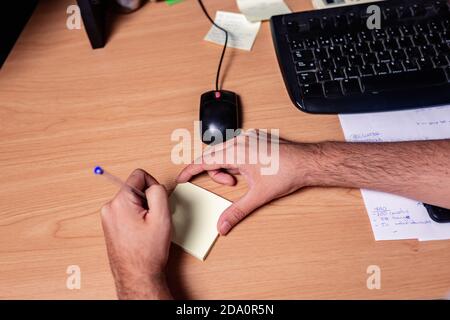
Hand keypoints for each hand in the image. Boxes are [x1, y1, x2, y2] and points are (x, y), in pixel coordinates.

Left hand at [101, 169, 171, 299]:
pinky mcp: (110, 225)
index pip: (139, 175)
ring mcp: (108, 217)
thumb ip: (159, 192)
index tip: (157, 202)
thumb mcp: (161, 216)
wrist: (137, 276)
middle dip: (148, 200)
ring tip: (147, 228)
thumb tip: (154, 185)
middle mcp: (109, 207)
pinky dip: (136, 218)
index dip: (153, 185)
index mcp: (120, 201)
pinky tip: (141, 232)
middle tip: (154, 219)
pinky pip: (127, 211)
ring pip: (132, 200)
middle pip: (135, 188)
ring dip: (143, 210)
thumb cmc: (148, 252)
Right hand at [176, 130, 317, 235]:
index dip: (190, 170)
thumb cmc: (287, 173)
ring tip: (239, 179)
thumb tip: (223, 224)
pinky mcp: (256, 137)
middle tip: (227, 185)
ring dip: (225, 166)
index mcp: (237, 152)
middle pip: (213, 155)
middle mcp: (241, 140)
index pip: (205, 160)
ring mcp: (249, 137)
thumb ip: (237, 211)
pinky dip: (234, 158)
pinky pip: (235, 146)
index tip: (182, 178)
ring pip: (224, 150)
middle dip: (213, 171)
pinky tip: (246, 169)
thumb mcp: (258, 196)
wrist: (308, 162)